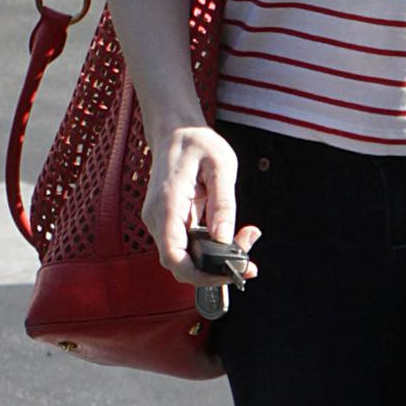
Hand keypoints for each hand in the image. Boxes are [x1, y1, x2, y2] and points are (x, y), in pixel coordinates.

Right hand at [142, 123, 260, 287]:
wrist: (176, 131)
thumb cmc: (197, 143)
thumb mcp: (221, 166)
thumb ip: (223, 204)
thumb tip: (225, 238)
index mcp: (167, 204)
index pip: (173, 256)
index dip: (199, 274)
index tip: (229, 272)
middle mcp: (158, 217)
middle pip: (180, 263)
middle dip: (213, 270)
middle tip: (248, 261)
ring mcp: (162, 221)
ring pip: (185, 257)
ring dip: (214, 259)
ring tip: (246, 240)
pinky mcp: (170, 221)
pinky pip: (188, 245)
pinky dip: (210, 248)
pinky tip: (231, 236)